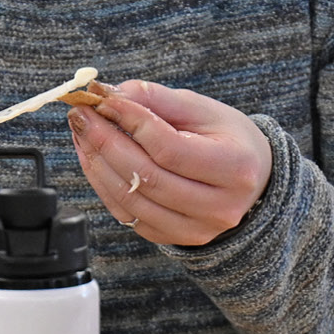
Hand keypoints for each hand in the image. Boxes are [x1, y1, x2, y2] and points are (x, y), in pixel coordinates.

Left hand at [69, 80, 271, 246]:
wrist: (251, 180)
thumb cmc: (228, 139)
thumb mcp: (202, 109)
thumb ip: (156, 99)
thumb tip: (108, 95)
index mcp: (235, 168)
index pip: (169, 148)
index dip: (131, 122)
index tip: (103, 100)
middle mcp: (218, 207)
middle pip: (146, 177)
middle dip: (104, 142)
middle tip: (81, 115)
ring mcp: (195, 229)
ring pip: (131, 200)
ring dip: (97, 163)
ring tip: (83, 133)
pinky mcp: (173, 238)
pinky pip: (127, 214)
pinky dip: (103, 184)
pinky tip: (93, 158)